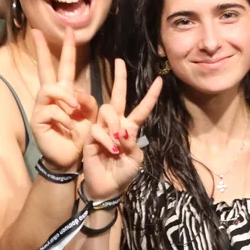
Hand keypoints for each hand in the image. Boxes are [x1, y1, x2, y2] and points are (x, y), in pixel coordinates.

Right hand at [29, 28, 98, 171]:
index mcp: (67, 92)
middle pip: (47, 68)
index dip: (66, 48)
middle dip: (44, 49)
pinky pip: (51, 110)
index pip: (65, 66)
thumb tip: (76, 94)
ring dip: (65, 98)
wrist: (71, 158)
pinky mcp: (37, 119)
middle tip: (38, 31)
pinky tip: (67, 128)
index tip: (67, 30)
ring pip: (49, 88)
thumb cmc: (81, 136)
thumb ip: (88, 101)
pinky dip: (63, 119)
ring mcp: (42, 106)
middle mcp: (52, 96)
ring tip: (74, 110)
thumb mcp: (92, 116)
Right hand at [81, 59, 162, 201]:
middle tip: (119, 61)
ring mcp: (102, 128)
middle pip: (118, 96)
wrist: (108, 188)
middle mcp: (116, 124)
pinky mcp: (90, 136)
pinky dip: (106, 138)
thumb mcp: (136, 159)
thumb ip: (133, 144)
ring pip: (107, 110)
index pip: (142, 108)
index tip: (160, 80)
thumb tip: (124, 132)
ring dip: (114, 124)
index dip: (151, 95)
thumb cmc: (124, 174)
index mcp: (131, 128)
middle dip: (119, 78)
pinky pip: (98, 128)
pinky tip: (110, 149)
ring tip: (118, 142)